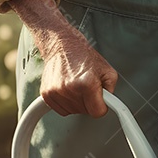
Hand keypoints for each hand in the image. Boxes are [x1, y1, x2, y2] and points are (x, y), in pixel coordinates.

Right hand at [8, 0, 118, 117]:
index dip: (102, 106)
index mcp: (87, 83)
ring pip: (73, 112)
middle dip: (89, 103)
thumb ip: (111, 89)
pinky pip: (61, 110)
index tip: (101, 100)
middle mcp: (70, 89)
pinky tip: (69, 90)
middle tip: (88, 88)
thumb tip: (109, 103)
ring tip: (78, 86)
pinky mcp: (47, 94)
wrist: (62, 46)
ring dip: (77, 103)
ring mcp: (56, 92)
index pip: (98, 112)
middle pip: (85, 112)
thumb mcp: (107, 70)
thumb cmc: (84, 56)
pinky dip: (67, 103)